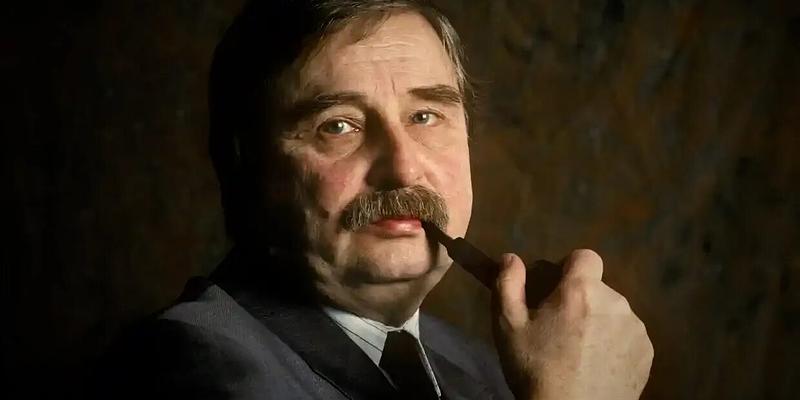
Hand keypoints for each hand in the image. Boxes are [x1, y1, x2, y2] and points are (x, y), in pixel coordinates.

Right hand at [492, 249, 652, 399]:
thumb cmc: (535, 370)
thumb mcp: (508, 327)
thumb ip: (507, 284)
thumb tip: (511, 257)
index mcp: (582, 291)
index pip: (584, 256)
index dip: (568, 269)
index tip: (554, 292)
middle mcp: (616, 302)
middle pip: (596, 287)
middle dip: (579, 300)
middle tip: (558, 329)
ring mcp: (636, 329)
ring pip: (613, 311)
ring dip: (597, 321)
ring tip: (577, 352)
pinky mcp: (647, 353)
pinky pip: (627, 335)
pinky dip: (613, 343)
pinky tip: (595, 365)